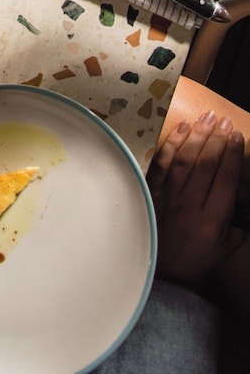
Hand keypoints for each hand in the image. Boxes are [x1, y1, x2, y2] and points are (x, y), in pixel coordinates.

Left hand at [147, 111, 245, 285]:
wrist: (162, 273)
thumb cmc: (197, 259)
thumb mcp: (226, 247)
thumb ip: (239, 223)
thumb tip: (245, 198)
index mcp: (210, 221)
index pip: (223, 180)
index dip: (231, 155)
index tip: (236, 136)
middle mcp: (188, 206)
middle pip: (204, 165)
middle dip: (216, 139)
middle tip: (223, 120)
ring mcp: (167, 197)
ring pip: (183, 160)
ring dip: (196, 136)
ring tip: (207, 118)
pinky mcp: (152, 192)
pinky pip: (161, 163)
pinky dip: (171, 144)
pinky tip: (182, 128)